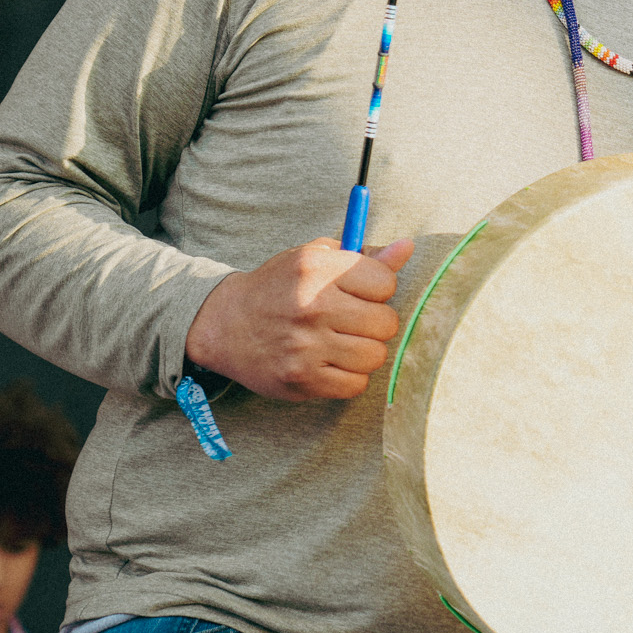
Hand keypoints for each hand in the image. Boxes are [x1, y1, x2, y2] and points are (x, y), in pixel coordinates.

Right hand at [186, 238, 414, 400]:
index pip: (386, 283)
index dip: (378, 289)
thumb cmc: (280, 288)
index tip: (361, 293)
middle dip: (375, 323)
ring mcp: (306, 346)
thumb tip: (408, 247)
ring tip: (342, 343)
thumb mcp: (314, 259)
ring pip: (375, 356)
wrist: (224, 324)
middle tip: (352, 321)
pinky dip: (349, 377)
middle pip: (386, 323)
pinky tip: (331, 363)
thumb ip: (364, 257)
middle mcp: (312, 306)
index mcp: (316, 269)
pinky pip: (355, 385)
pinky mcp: (301, 379)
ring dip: (364, 351)